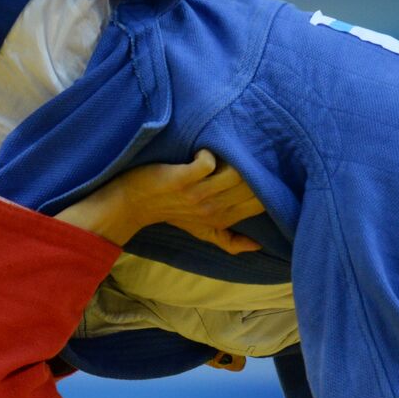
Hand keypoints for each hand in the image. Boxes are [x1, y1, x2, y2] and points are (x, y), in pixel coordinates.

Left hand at [57, 150, 265, 251]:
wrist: (133, 202)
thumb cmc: (170, 212)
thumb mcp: (202, 230)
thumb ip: (230, 240)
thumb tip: (258, 246)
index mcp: (221, 220)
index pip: (259, 202)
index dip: (264, 183)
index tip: (260, 168)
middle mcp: (212, 209)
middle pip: (251, 186)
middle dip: (251, 167)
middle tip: (242, 153)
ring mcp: (196, 194)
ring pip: (234, 173)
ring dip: (232, 157)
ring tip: (223, 151)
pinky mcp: (181, 178)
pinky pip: (207, 162)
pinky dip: (207, 153)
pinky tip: (201, 151)